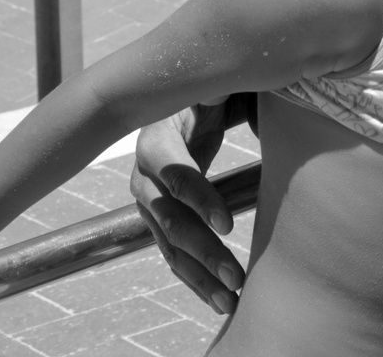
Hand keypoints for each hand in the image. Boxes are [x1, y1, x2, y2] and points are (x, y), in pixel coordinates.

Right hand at [130, 101, 247, 314]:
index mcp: (157, 138)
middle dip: (203, 251)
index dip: (199, 199)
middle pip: (170, 219)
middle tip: (237, 276)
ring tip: (233, 299)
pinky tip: (222, 300)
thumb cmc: (209, 87)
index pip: (176, 174)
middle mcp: (145, 174)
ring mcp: (149, 200)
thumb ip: (221, 90)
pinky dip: (196, 277)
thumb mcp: (214, 83)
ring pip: (170, 244)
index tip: (228, 225)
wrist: (185, 97)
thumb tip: (231, 92)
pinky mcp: (159, 216)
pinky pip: (173, 252)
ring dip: (201, 275)